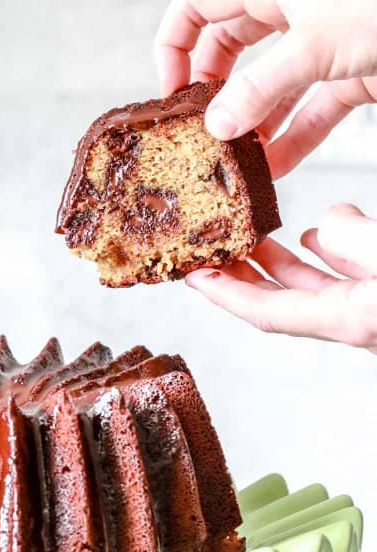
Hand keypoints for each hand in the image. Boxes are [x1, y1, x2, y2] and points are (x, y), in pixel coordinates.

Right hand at [154, 0, 376, 177]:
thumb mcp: (310, 47)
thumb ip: (256, 90)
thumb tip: (215, 126)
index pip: (196, 7)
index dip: (174, 50)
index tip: (173, 98)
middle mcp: (289, 7)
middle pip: (230, 51)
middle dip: (215, 97)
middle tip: (201, 138)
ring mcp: (319, 40)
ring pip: (270, 85)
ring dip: (253, 128)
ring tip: (235, 167)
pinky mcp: (348, 69)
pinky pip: (309, 107)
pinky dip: (293, 138)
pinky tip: (275, 170)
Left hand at [185, 204, 376, 353]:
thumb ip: (354, 240)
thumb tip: (325, 224)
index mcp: (348, 319)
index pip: (266, 311)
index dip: (225, 294)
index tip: (195, 277)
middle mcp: (353, 323)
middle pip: (279, 302)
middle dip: (241, 277)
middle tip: (211, 252)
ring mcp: (368, 311)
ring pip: (312, 290)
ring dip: (279, 264)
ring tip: (252, 240)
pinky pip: (342, 279)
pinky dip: (322, 258)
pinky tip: (312, 239)